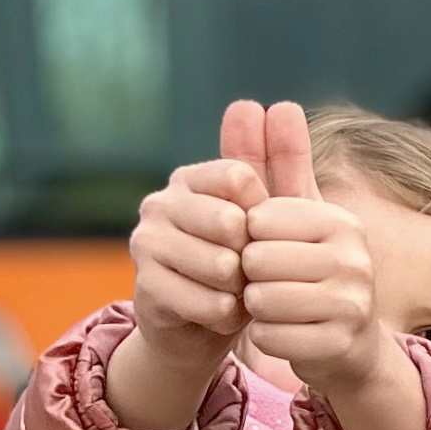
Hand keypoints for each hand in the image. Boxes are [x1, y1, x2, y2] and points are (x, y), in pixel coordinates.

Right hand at [113, 113, 262, 429]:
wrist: (207, 323)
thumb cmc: (246, 261)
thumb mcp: (272, 212)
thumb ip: (280, 162)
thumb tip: (285, 106)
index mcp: (190, 178)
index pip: (237, 175)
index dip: (262, 209)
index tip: (262, 228)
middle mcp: (160, 203)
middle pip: (229, 221)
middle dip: (255, 252)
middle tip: (253, 267)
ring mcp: (146, 243)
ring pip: (221, 264)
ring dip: (245, 286)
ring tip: (241, 290)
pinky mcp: (146, 287)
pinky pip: (209, 300)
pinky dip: (229, 312)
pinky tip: (226, 311)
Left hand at [232, 98, 428, 429]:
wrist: (348, 342)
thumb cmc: (313, 269)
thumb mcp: (298, 213)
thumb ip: (283, 160)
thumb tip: (274, 104)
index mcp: (342, 222)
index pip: (257, 220)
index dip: (249, 238)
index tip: (270, 249)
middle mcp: (355, 259)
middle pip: (257, 260)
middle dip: (250, 276)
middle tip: (273, 282)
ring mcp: (353, 304)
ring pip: (261, 299)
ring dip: (257, 307)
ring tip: (279, 306)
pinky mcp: (340, 344)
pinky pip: (270, 336)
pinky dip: (268, 336)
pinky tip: (288, 331)